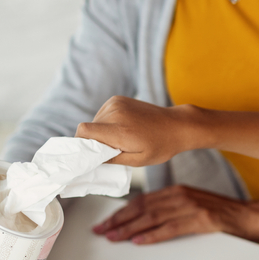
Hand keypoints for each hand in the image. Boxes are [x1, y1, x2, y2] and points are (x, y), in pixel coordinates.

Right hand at [75, 96, 204, 166]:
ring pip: (95, 121)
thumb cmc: (160, 146)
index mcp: (120, 131)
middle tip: (114, 149)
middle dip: (96, 140)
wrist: (176, 125)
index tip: (90, 153)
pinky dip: (108, 122)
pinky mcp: (117, 99)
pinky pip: (102, 113)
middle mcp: (115, 113)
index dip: (82, 143)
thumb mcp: (138, 160)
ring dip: (102, 131)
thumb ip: (111, 159)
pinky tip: (124, 127)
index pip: (84, 131)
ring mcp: (116, 103)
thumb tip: (90, 159)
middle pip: (89, 128)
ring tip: (122, 137)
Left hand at [91, 185, 258, 244]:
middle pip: (143, 208)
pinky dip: (153, 235)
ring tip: (114, 237)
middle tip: (102, 230)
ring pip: (152, 217)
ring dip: (130, 228)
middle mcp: (181, 196)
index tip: (107, 221)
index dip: (122, 212)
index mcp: (178, 191)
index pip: (143, 200)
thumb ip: (172, 208)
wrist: (250, 216)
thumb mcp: (194, 203)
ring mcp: (191, 206)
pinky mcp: (201, 219)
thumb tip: (147, 219)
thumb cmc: (224, 213)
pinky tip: (139, 241)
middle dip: (119, 220)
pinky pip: (171, 228)